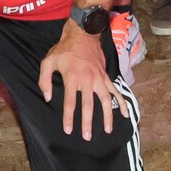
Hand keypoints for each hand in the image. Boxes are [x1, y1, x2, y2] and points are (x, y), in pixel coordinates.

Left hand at [38, 24, 117, 140]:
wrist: (83, 34)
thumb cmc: (64, 49)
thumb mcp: (48, 61)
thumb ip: (44, 80)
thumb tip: (49, 98)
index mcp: (72, 77)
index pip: (70, 102)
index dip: (69, 118)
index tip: (69, 130)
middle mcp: (87, 80)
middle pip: (89, 105)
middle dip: (88, 122)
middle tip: (87, 137)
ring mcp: (99, 79)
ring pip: (106, 100)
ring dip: (108, 116)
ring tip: (108, 130)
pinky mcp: (106, 77)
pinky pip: (116, 91)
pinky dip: (122, 102)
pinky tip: (126, 114)